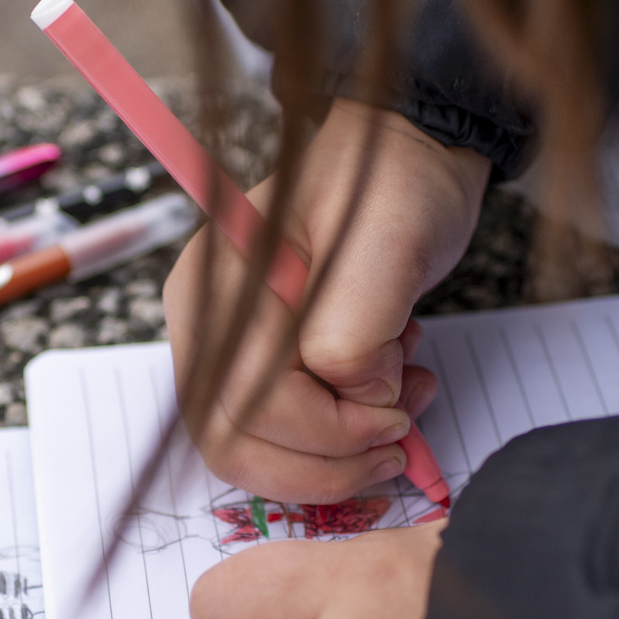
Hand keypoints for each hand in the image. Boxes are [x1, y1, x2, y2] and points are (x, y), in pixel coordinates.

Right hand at [162, 99, 486, 502]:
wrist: (408, 155)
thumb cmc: (395, 182)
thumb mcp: (387, 239)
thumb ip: (353, 324)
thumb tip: (350, 394)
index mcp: (220, 289)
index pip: (249, 402)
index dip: (327, 429)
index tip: (395, 412)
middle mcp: (210, 324)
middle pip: (232, 443)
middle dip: (322, 463)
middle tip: (396, 440)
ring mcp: (230, 348)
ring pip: (252, 453)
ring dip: (333, 456)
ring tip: (402, 401)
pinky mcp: (263, 365)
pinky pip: (281, 436)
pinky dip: (339, 441)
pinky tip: (391, 393)